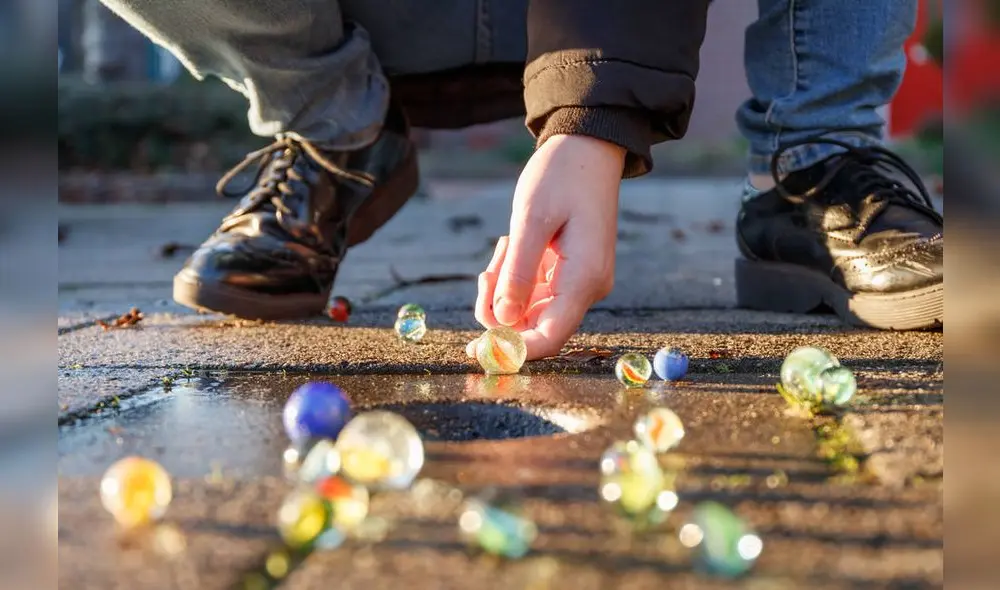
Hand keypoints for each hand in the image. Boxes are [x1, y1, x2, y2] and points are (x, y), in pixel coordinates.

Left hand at [474, 134, 623, 359]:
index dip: (512, 350)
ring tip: (503, 247)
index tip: (476, 348)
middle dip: (499, 310)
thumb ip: (517, 273)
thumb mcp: (531, 220)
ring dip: (504, 289)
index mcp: (584, 279)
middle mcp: (587, 288)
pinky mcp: (570, 274)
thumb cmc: (562, 176)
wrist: (588, 149)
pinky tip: (511, 247)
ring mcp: (580, 283)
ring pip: (530, 311)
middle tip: (486, 272)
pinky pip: (534, 293)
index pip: (549, 337)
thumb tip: (502, 321)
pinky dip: (513, 278)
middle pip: (535, 327)